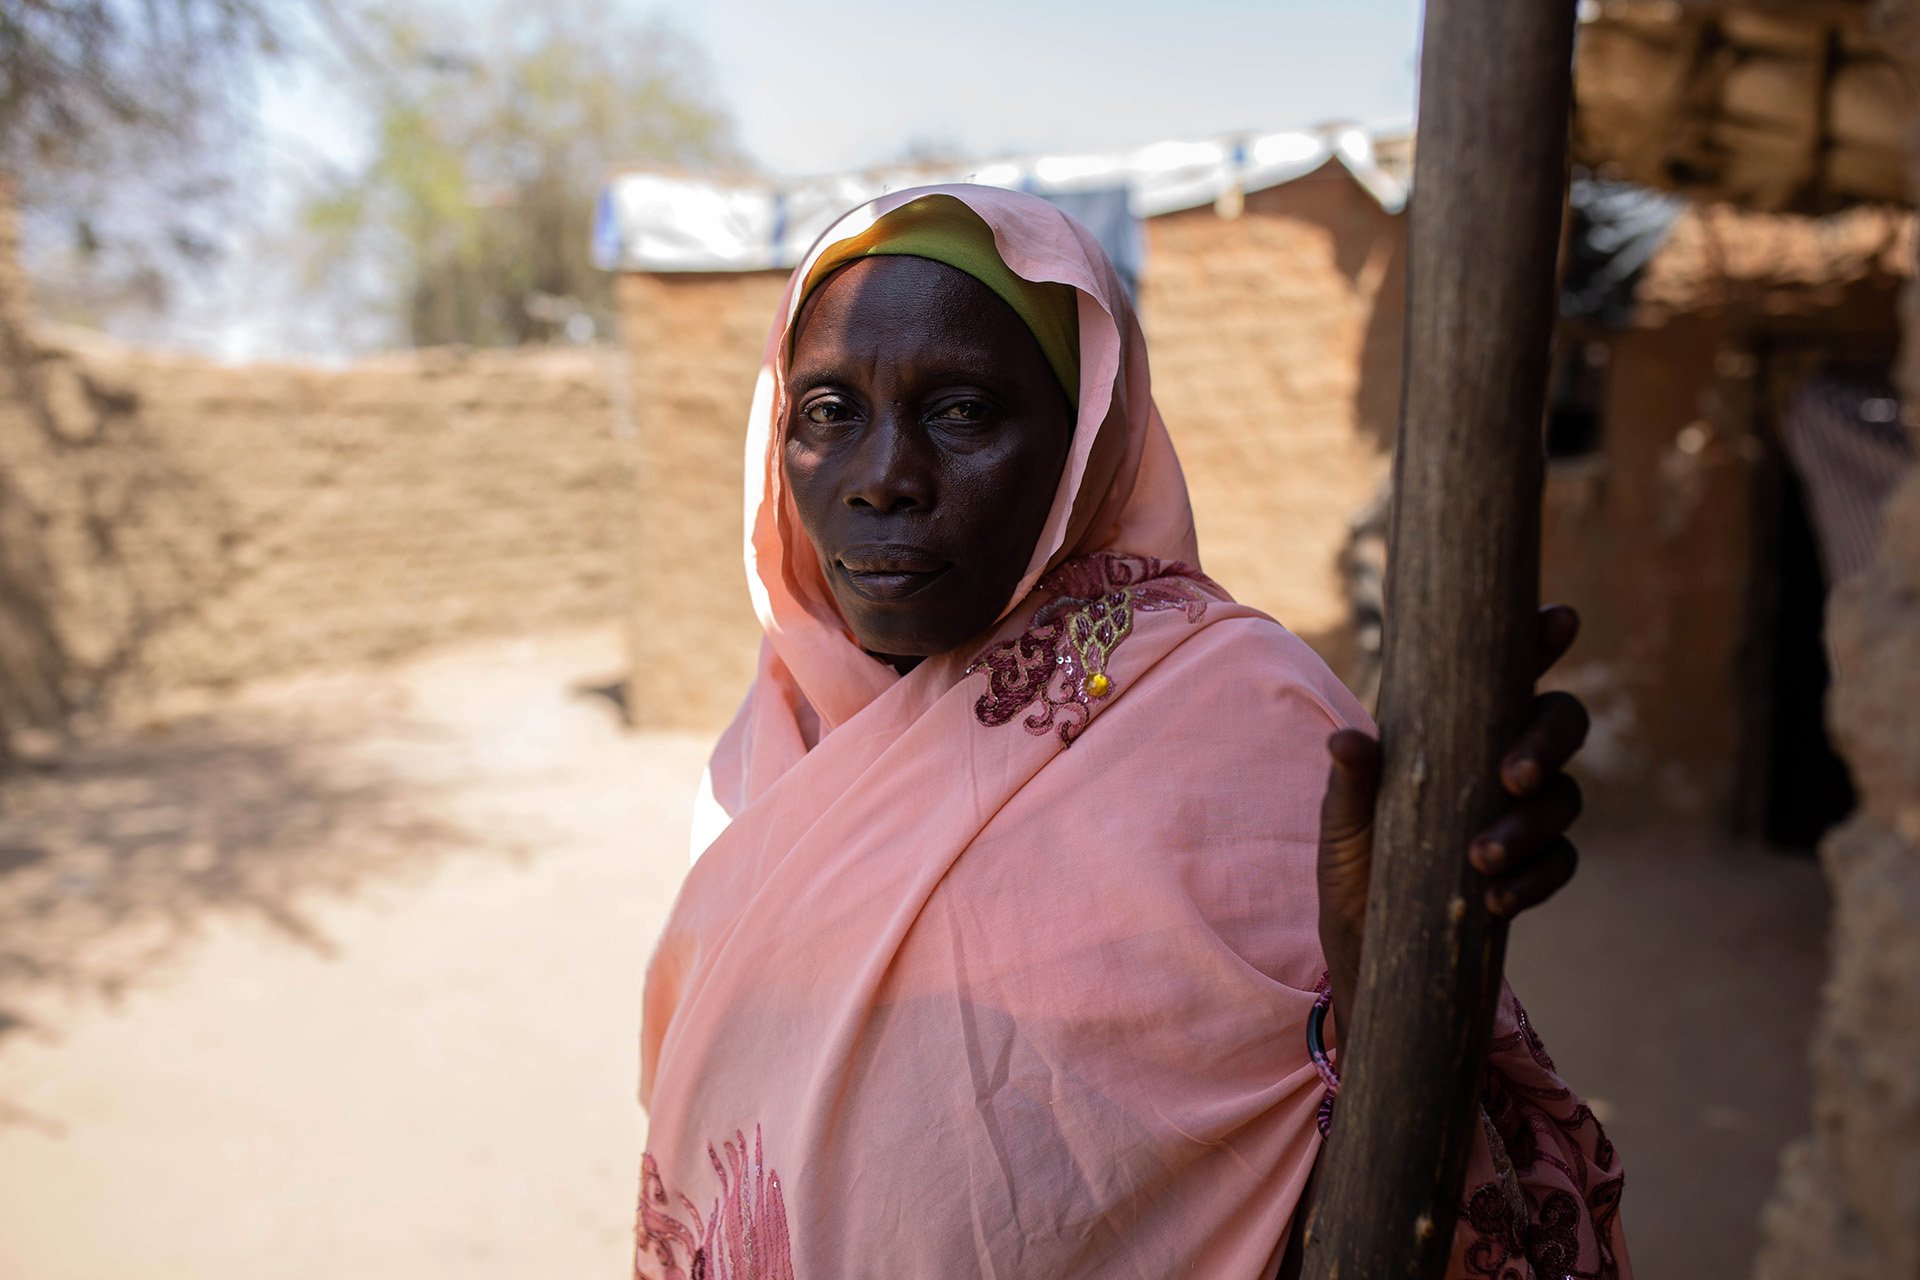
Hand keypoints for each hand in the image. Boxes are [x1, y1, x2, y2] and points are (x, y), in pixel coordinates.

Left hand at [1314, 605, 1588, 1031]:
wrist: (1365, 948)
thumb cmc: (1354, 866)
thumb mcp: (1339, 825)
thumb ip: (1349, 783)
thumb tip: (1347, 742)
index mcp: (1455, 731)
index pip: (1506, 674)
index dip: (1539, 641)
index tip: (1557, 618)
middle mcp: (1499, 762)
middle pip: (1560, 722)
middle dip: (1548, 739)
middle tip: (1514, 775)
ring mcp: (1522, 815)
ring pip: (1566, 797)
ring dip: (1531, 826)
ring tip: (1480, 857)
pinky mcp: (1531, 870)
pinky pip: (1561, 862)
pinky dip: (1535, 877)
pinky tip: (1496, 897)